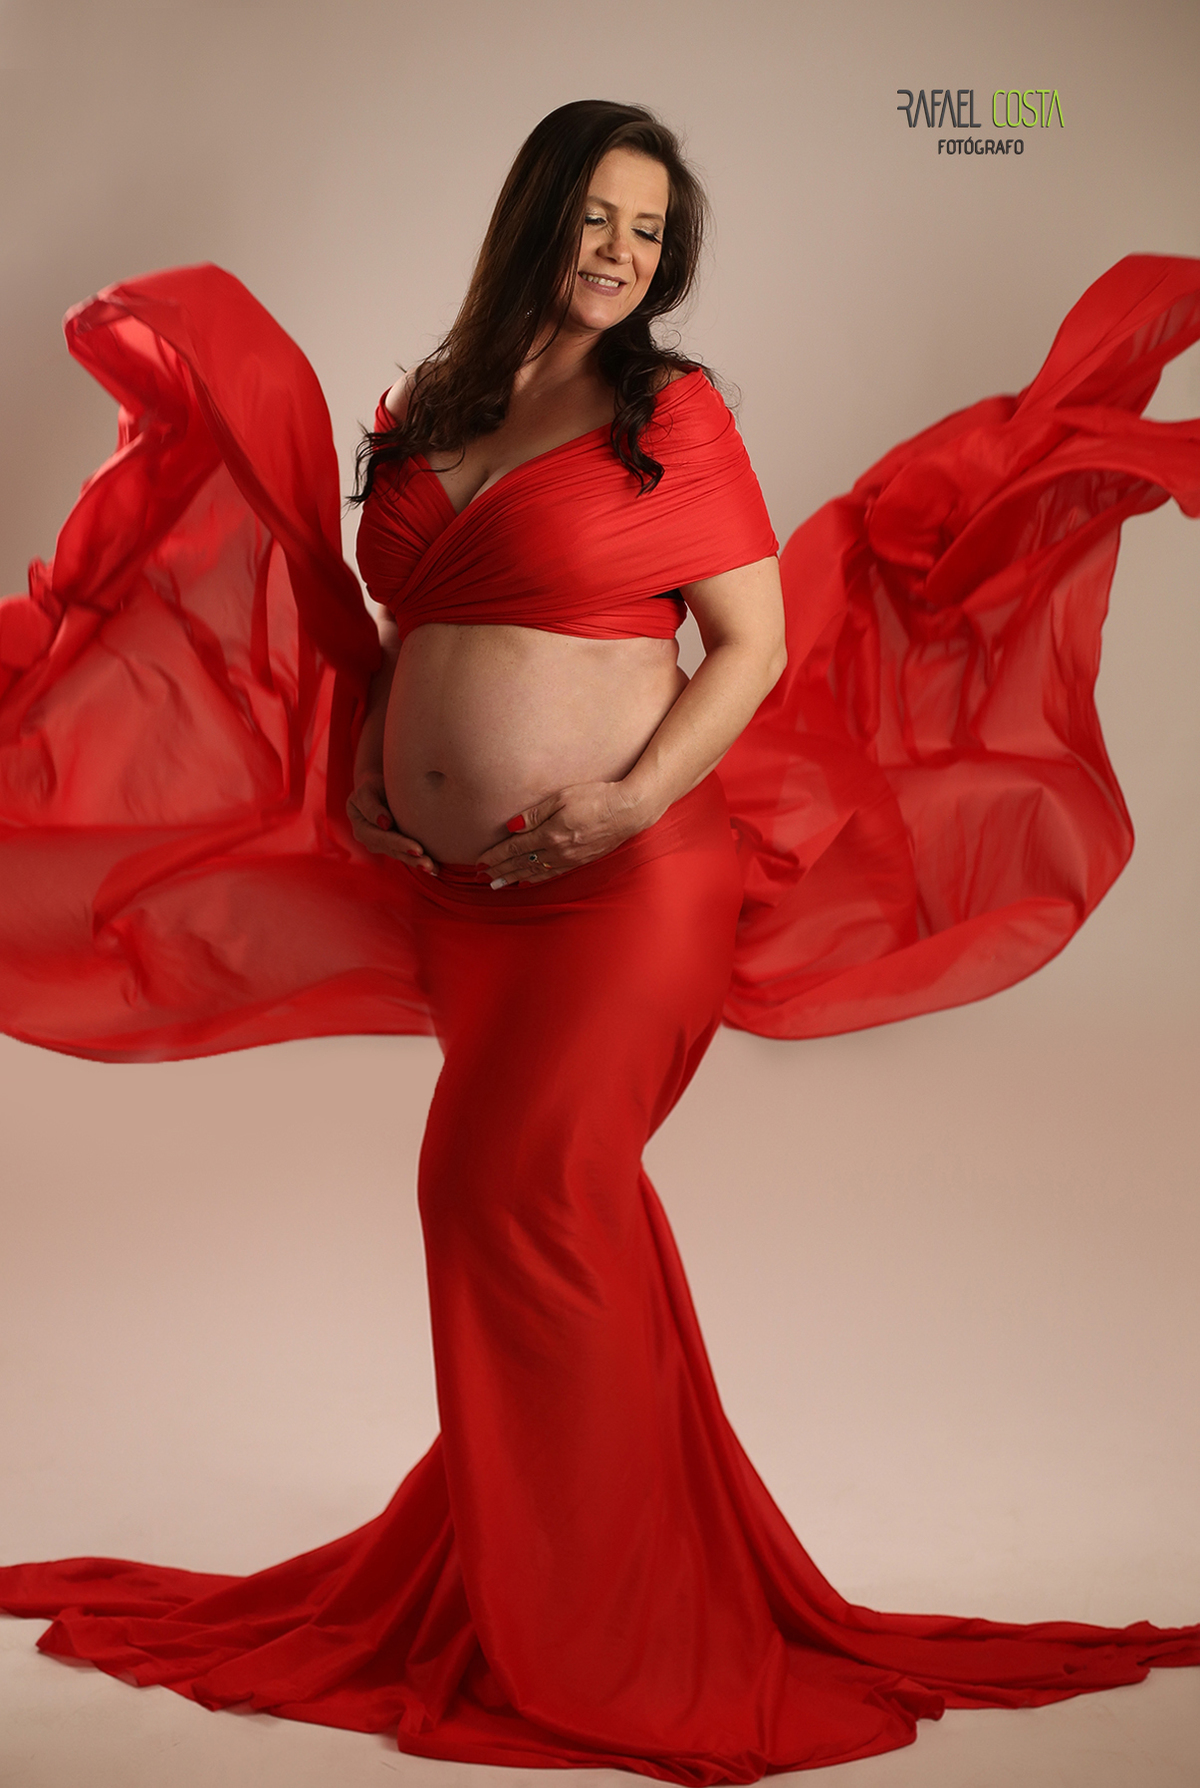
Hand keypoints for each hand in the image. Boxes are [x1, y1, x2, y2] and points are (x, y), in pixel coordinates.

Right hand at [346, 772, 437, 874]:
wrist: (377, 788)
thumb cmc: (372, 787)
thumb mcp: (366, 791)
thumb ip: (371, 806)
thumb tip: (385, 824)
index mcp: (362, 829)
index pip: (382, 838)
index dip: (399, 843)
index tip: (417, 849)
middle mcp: (371, 841)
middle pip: (393, 851)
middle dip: (411, 858)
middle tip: (428, 863)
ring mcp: (383, 846)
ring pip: (401, 856)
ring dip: (417, 863)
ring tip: (433, 868)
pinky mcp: (395, 846)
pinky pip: (407, 854)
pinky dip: (420, 861)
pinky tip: (435, 869)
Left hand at [476, 782, 645, 886]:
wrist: (629, 811)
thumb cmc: (596, 797)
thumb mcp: (562, 797)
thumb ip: (535, 814)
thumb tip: (511, 827)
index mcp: (550, 834)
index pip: (515, 848)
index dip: (496, 855)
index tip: (480, 861)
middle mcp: (557, 851)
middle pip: (522, 863)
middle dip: (500, 870)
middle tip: (483, 877)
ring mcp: (569, 859)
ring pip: (535, 872)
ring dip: (514, 878)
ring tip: (498, 884)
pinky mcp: (580, 861)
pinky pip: (552, 874)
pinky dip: (536, 879)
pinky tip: (527, 882)